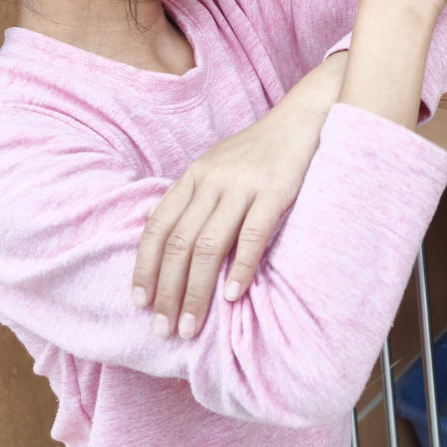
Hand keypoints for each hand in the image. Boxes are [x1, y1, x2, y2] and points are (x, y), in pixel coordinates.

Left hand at [131, 54, 344, 339]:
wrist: (305, 116)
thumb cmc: (262, 150)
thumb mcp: (219, 166)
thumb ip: (197, 199)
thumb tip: (173, 245)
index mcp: (194, 175)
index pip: (158, 226)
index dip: (145, 266)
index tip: (140, 302)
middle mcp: (212, 180)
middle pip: (179, 243)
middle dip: (167, 291)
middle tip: (163, 329)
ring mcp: (243, 185)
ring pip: (207, 245)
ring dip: (196, 291)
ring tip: (191, 326)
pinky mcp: (276, 190)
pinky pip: (252, 235)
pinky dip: (239, 268)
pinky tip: (233, 296)